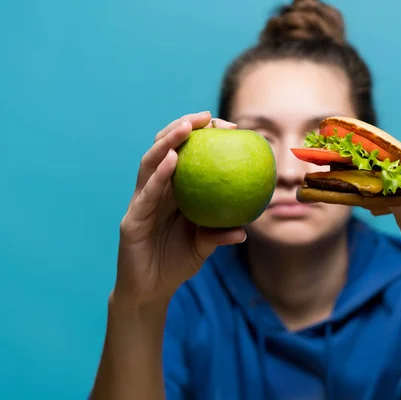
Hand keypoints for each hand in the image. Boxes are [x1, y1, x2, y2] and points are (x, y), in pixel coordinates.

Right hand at [115, 111, 246, 305]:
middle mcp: (155, 191)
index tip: (228, 127)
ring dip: (168, 142)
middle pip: (165, 149)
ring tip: (187, 128)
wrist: (150, 291)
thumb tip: (245, 229)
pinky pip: (146, 194)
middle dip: (184, 127)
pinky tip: (172, 160)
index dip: (202, 137)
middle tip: (207, 116)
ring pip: (150, 163)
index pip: (186, 155)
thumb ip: (219, 234)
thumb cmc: (176, 263)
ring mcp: (141, 202)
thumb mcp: (203, 246)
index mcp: (173, 192)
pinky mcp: (132, 219)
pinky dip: (158, 175)